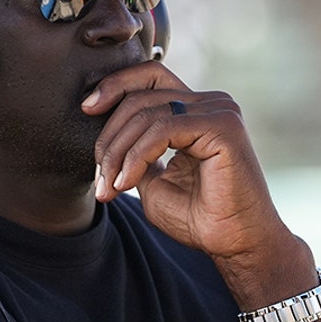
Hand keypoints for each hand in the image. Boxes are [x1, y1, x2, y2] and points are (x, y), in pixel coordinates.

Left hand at [83, 62, 306, 287]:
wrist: (234, 244)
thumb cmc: (199, 218)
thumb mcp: (153, 181)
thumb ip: (135, 152)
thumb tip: (106, 137)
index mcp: (197, 109)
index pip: (150, 76)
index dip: (115, 85)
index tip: (86, 109)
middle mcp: (211, 103)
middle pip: (142, 94)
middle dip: (110, 135)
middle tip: (100, 177)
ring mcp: (219, 111)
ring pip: (148, 112)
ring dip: (119, 152)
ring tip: (111, 187)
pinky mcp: (223, 126)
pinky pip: (163, 128)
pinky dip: (137, 156)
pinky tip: (127, 183)